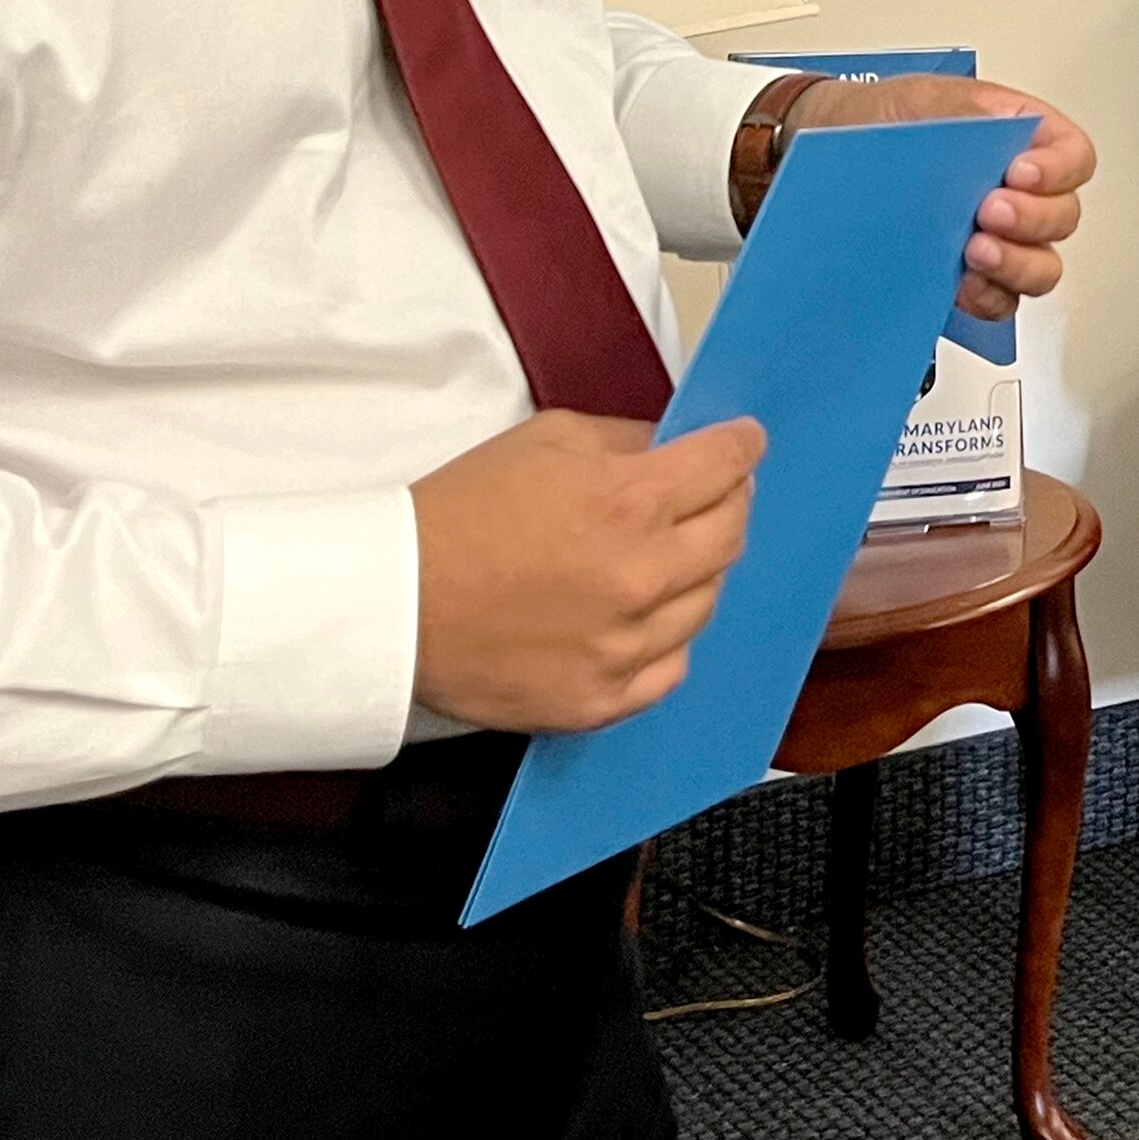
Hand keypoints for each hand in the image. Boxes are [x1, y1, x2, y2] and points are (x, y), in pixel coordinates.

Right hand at [408, 411, 762, 734]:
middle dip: (730, 503)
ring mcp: (625, 647)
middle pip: (730, 535)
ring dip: (696, 572)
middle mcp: (642, 577)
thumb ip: (626, 441)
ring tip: (664, 557)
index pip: (725, 466)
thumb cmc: (459, 513)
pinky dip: (666, 640)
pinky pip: (670, 668)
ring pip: (706, 603)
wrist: (393, 600)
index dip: (742, 447)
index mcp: (631, 502)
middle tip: (717, 494)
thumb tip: (673, 450)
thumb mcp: (547, 439)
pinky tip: (642, 619)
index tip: (745, 444)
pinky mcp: (601, 700)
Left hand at [782, 75, 1097, 319]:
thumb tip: (997, 135)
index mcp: (1022, 139)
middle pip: (1063, 217)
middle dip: (1031, 219)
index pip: (1073, 157)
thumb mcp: (926, 98)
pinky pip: (1002, 300)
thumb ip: (968, 112)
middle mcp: (1020, 193)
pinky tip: (962, 285)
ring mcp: (1000, 239)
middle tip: (989, 211)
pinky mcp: (973, 276)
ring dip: (1016, 264)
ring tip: (975, 252)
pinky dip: (989, 297)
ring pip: (1042, 267)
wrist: (829, 151)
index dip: (1059, 170)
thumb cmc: (884, 119)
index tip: (1019, 174)